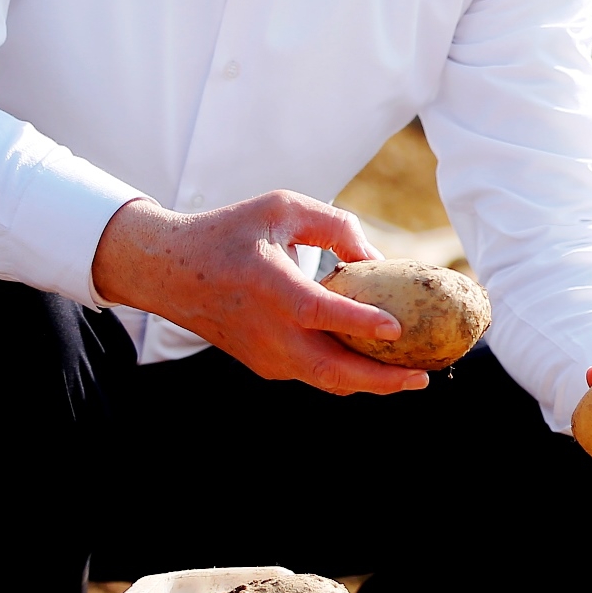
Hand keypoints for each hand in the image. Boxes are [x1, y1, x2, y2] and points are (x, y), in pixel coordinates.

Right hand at [91, 191, 428, 395]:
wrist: (170, 271)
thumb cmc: (232, 231)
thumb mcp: (281, 207)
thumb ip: (335, 224)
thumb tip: (378, 259)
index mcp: (267, 283)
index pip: (315, 311)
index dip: (356, 322)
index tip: (396, 329)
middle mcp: (266, 328)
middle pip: (328, 368)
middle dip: (378, 379)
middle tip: (421, 377)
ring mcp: (264, 353)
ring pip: (323, 380)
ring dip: (368, 385)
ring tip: (410, 379)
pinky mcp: (264, 365)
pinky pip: (312, 375)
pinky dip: (346, 376)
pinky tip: (377, 368)